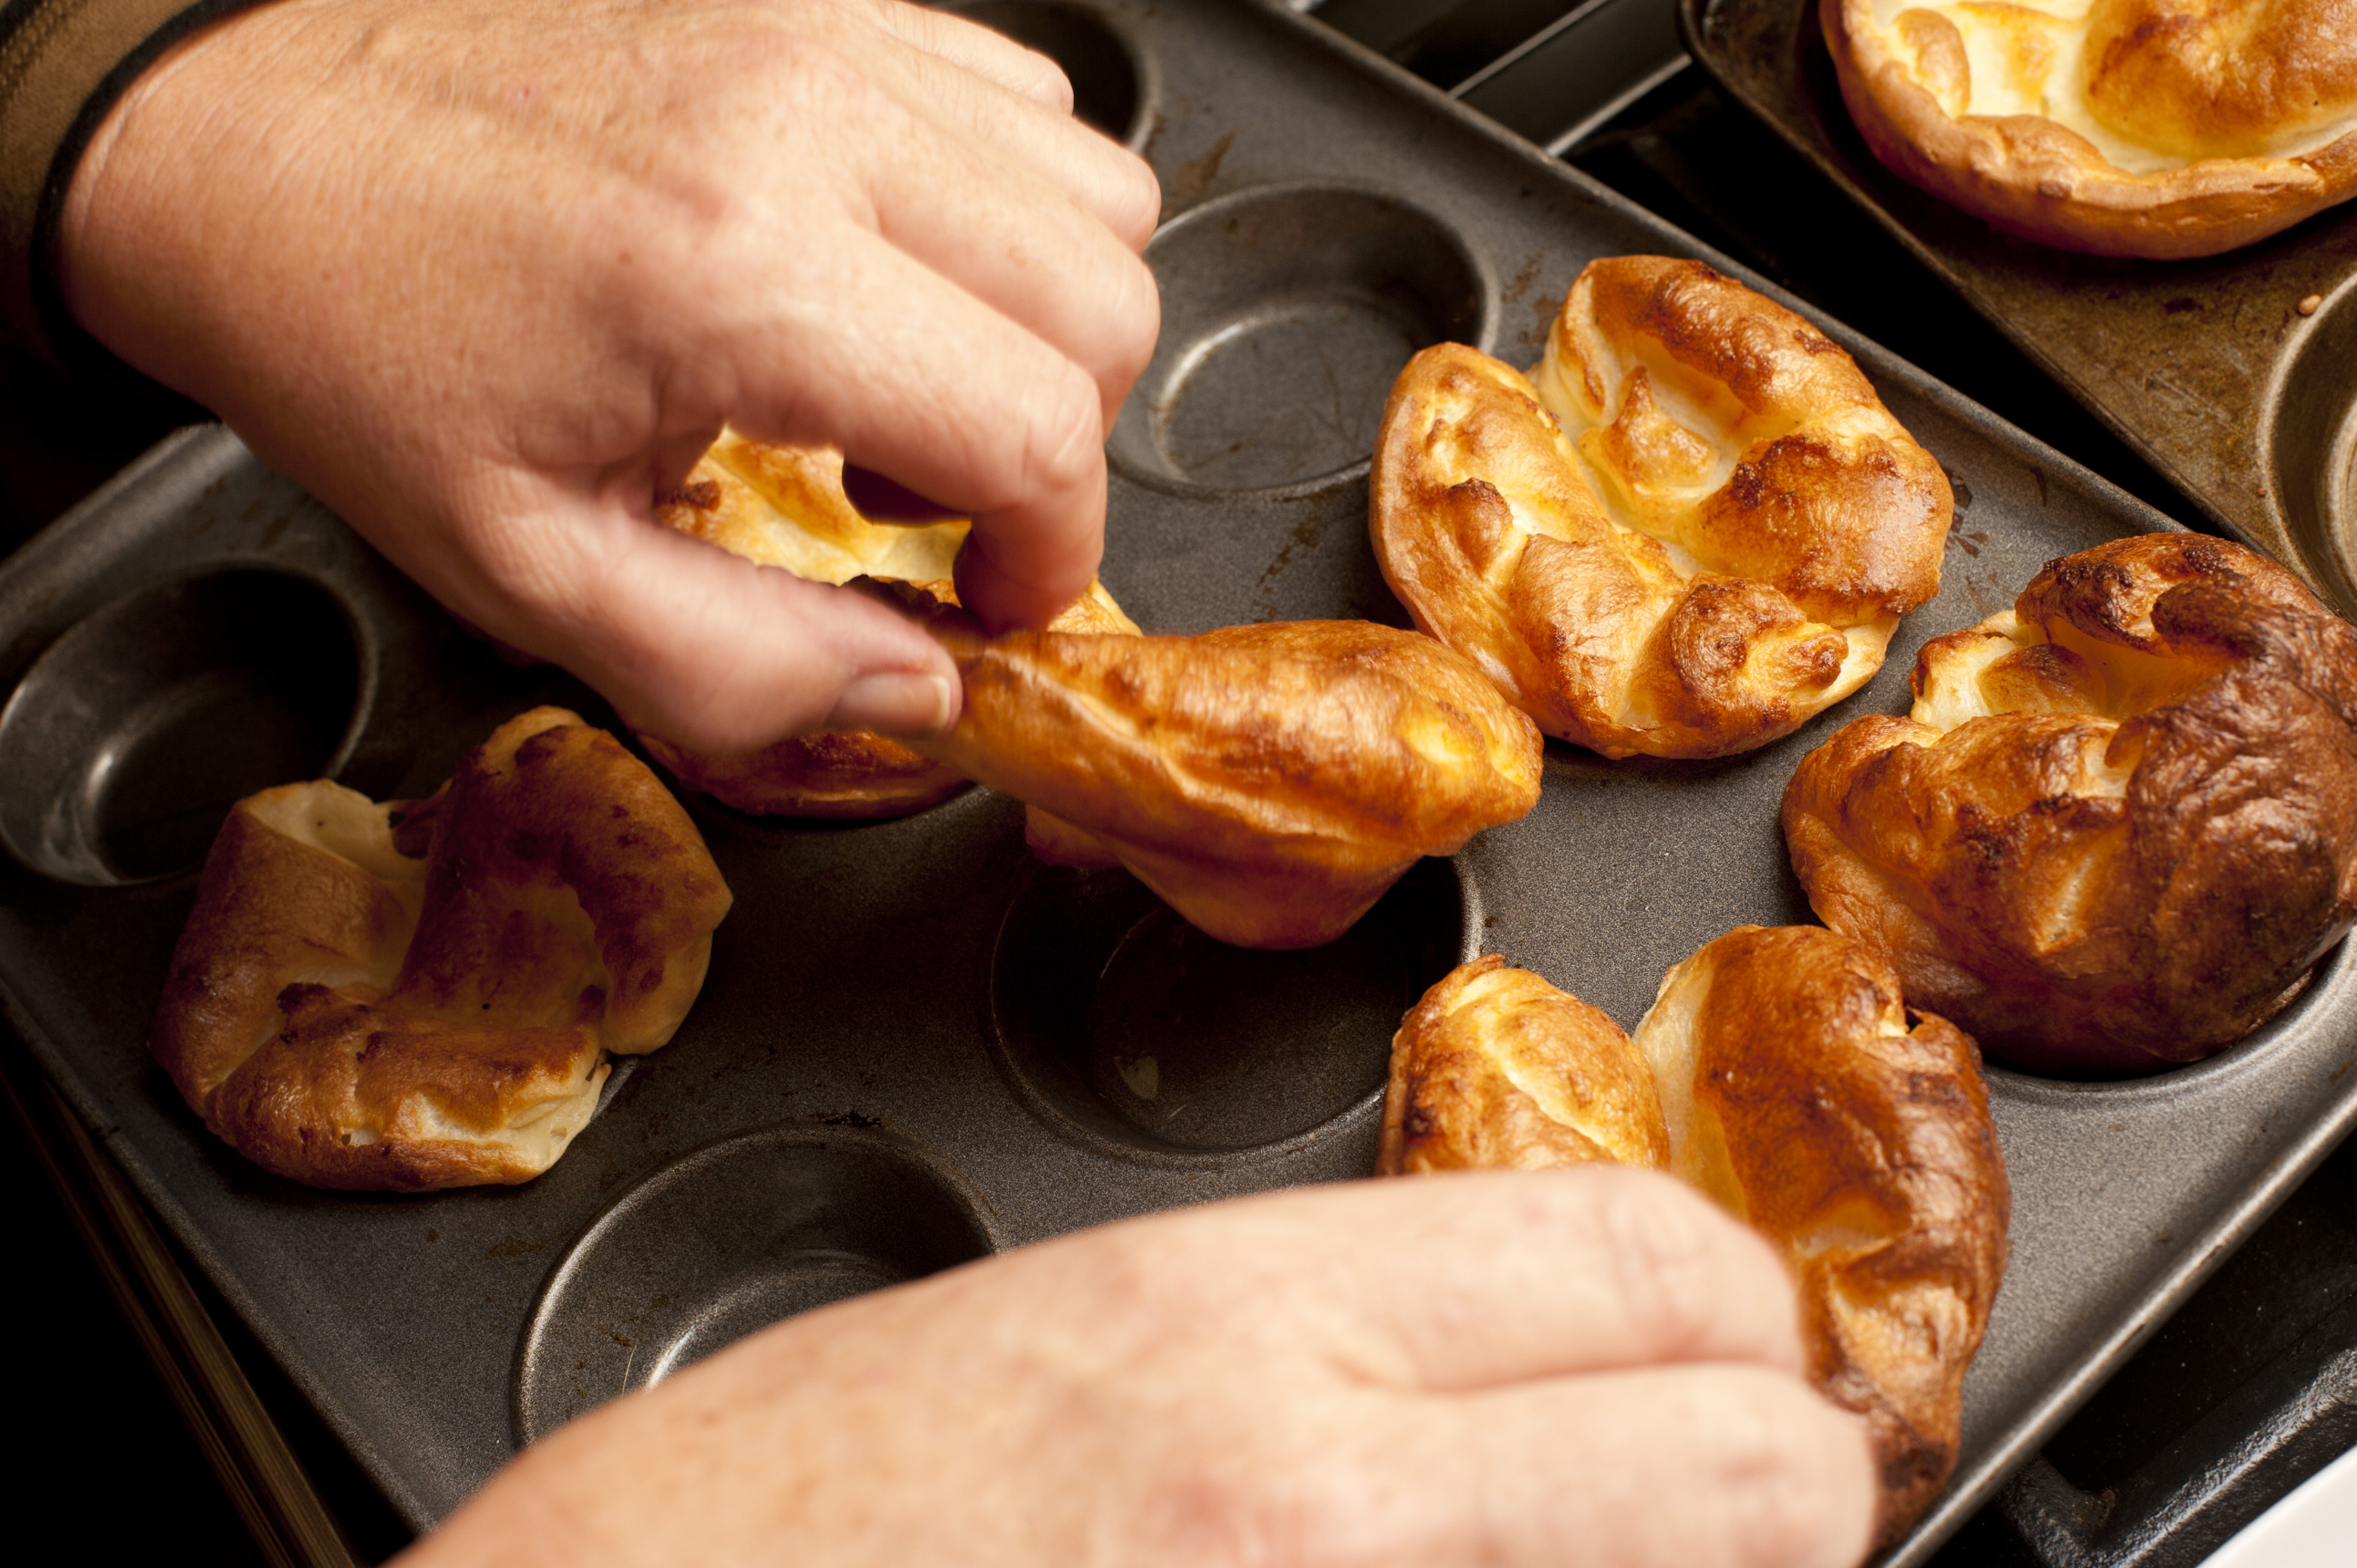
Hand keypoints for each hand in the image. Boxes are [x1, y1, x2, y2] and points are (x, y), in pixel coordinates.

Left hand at [57, 0, 1159, 749]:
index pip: (1038, 429)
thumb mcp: (523, 570)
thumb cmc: (361, 339)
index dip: (1049, 552)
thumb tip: (920, 693)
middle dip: (1058, 441)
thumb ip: (740, 669)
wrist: (245, 139)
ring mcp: (824, 36)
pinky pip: (1020, 97)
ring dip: (1042, 317)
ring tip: (906, 375)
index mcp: (737, 281)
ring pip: (1094, 190)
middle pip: (1105, 301)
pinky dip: (1001, 205)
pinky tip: (885, 271)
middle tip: (932, 500)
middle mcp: (810, 126)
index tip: (984, 595)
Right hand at [405, 1170, 1874, 1566]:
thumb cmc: (758, 1532)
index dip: (1726, 1303)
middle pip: (1757, 1472)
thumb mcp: (1044, 1333)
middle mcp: (1331, 1515)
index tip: (1719, 1344)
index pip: (1646, 1257)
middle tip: (1703, 1499)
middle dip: (1770, 1479)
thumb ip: (1305, 1327)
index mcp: (1236, 1327)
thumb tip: (1514, 1347)